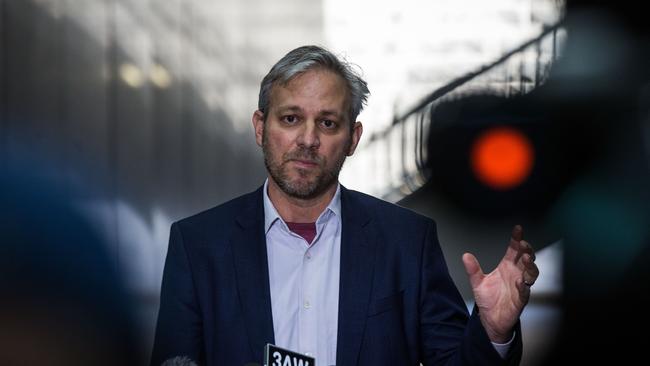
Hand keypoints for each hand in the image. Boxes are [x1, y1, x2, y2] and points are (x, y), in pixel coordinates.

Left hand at [462, 225, 538, 342]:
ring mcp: (520, 286)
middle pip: (526, 258)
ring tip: (526, 258)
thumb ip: (473, 269)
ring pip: (531, 273)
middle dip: (527, 250)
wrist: (490, 319)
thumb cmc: (488, 299)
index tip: (518, 229)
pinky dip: (524, 286)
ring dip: (530, 266)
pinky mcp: (520, 300)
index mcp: (507, 267)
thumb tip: (465, 255)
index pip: (514, 250)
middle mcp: (516, 274)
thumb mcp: (477, 282)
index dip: (517, 239)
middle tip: (523, 244)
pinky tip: (520, 281)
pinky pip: (525, 292)